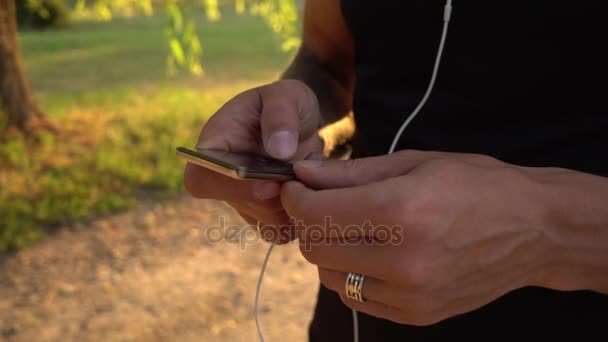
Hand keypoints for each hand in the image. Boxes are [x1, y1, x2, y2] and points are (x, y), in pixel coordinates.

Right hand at [184, 80, 323, 242]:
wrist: (301, 121)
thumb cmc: (286, 103)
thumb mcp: (287, 95)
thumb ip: (280, 115)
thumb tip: (279, 150)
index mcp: (214, 146)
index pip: (200, 180)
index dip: (231, 189)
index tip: (270, 183)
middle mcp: (223, 178)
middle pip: (242, 205)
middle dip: (278, 195)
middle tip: (302, 171)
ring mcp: (243, 200)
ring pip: (267, 221)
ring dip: (295, 203)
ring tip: (309, 171)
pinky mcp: (266, 215)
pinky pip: (282, 231)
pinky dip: (302, 217)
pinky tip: (311, 189)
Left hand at [281, 150, 555, 324]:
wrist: (535, 230)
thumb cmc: (476, 184)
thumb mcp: (413, 163)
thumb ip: (351, 173)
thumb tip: (302, 172)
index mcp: (401, 212)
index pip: (316, 214)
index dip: (295, 197)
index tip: (297, 187)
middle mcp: (402, 261)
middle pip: (316, 248)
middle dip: (309, 223)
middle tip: (323, 204)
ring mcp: (409, 295)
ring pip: (331, 277)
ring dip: (329, 250)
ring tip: (353, 228)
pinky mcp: (416, 315)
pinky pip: (357, 298)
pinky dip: (352, 274)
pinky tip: (373, 253)